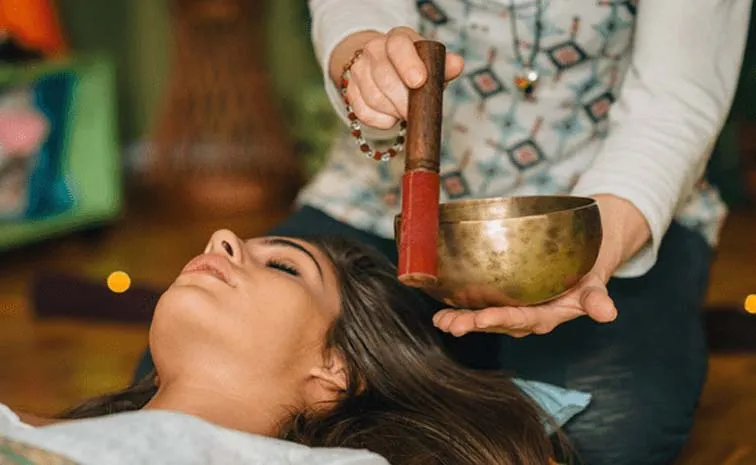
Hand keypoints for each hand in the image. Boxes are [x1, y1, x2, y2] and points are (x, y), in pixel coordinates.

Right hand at [330, 28, 464, 129]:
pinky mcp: (351, 91)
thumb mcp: (432, 63)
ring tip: (405, 113)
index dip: (408, 64)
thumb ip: (444, 65)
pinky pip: (363, 112)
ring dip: (393, 112)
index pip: (398, 46)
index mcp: (397, 38)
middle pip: (385, 78)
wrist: (386, 68)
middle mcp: (374, 49)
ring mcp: (359, 70)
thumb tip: (456, 64)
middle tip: (415, 113)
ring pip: (374, 98)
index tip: (419, 82)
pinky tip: (390, 117)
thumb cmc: (417, 67)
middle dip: (403, 101)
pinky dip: (380, 121)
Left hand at [433, 194, 651, 337]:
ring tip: (440, 321)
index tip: (481, 319)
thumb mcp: (596, 284)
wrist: (584, 261)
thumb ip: (597, 299)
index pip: (523, 319)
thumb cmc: (588, 273)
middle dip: (473, 324)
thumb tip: (609, 313)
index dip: (501, 319)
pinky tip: (440, 309)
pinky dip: (460, 307)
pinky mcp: (503, 299)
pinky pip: (479, 305)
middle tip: (450, 324)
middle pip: (498, 322)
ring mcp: (513, 309)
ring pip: (484, 317)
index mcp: (549, 316)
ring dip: (461, 319)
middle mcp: (527, 316)